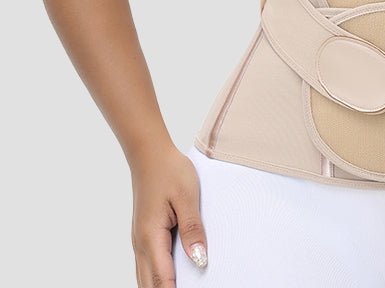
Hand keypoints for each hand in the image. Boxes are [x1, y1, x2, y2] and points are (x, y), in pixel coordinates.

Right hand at [130, 144, 207, 286]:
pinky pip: (147, 265)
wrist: (150, 154)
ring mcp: (139, 241)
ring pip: (145, 277)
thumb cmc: (169, 171)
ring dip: (160, 287)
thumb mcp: (186, 197)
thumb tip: (200, 260)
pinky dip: (157, 277)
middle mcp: (140, 243)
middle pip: (150, 285)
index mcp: (151, 236)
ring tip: (181, 287)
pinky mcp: (142, 235)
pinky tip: (172, 278)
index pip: (162, 279)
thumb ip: (192, 229)